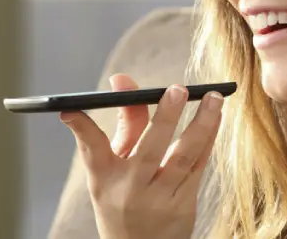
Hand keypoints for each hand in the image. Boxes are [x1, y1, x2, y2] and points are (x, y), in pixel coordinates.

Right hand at [60, 74, 225, 238]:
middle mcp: (131, 189)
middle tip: (177, 89)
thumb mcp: (111, 168)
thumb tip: (123, 80)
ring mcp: (159, 200)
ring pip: (183, 158)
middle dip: (164, 118)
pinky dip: (208, 140)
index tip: (70, 107)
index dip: (81, 127)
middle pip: (148, 150)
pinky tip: (216, 118)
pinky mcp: (183, 205)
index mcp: (105, 178)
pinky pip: (198, 167)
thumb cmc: (122, 199)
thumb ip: (124, 123)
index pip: (91, 148)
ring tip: (212, 98)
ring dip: (201, 125)